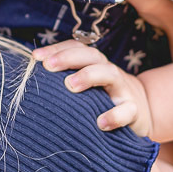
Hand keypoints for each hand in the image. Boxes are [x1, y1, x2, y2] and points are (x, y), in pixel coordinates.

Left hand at [32, 40, 152, 136]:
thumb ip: (65, 80)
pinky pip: (127, 110)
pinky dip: (115, 115)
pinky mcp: (134, 111)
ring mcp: (122, 89)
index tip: (35, 57)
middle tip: (48, 66)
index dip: (57, 49)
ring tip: (70, 85)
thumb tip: (31, 77)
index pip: (76, 48)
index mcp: (94, 64)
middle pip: (91, 56)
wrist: (142, 113)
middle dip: (68, 57)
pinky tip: (100, 123)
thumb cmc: (103, 99)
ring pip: (110, 73)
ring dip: (89, 75)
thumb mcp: (86, 87)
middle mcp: (108, 72)